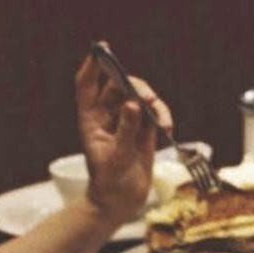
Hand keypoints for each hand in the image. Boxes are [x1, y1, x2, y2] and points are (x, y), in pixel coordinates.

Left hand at [74, 49, 173, 224]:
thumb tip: (134, 104)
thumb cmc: (110, 183)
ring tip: (161, 119)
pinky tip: (167, 127)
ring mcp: (126, 122)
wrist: (121, 203)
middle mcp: (107, 117)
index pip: (86, 87)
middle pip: (118, 87)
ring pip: (139, 97)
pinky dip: (161, 116)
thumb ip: (126, 130)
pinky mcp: (143, 130)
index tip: (102, 49)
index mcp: (90, 120)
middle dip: (134, 86)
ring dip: (152, 102)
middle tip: (145, 96)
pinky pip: (153, 113)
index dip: (93, 66)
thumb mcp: (116, 158)